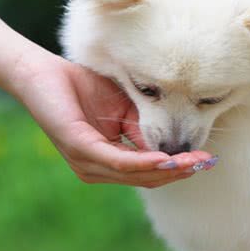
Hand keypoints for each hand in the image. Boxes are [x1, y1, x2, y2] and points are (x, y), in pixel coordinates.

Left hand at [9, 49, 214, 187]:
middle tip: (206, 163)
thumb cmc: (83, 87)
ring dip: (166, 169)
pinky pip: (116, 160)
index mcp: (107, 159)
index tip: (205, 159)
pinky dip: (142, 161)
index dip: (177, 168)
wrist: (43, 71)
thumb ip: (145, 126)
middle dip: (178, 172)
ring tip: (192, 162)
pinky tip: (164, 157)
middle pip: (145, 178)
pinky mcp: (79, 148)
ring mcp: (86, 162)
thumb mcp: (124, 108)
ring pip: (134, 174)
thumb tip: (173, 143)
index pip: (147, 172)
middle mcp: (96, 168)